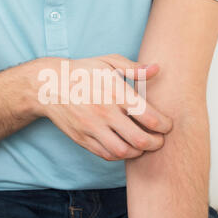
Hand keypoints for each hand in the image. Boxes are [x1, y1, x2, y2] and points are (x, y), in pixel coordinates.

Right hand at [33, 54, 172, 160]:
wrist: (50, 85)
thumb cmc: (83, 72)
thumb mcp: (108, 61)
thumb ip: (133, 68)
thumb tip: (157, 69)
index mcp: (115, 92)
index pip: (149, 116)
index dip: (164, 125)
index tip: (167, 125)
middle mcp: (104, 112)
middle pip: (139, 139)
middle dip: (156, 143)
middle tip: (160, 140)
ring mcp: (92, 128)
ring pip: (123, 151)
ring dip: (139, 152)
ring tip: (144, 145)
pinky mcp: (82, 139)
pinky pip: (106, 154)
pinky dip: (121, 155)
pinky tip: (126, 147)